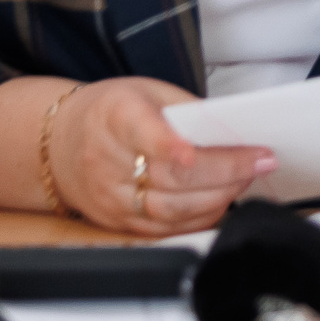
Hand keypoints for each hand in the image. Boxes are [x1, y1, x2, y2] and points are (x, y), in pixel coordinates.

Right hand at [48, 77, 276, 236]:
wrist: (59, 143)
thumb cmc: (111, 112)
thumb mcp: (147, 91)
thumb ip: (186, 110)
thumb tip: (233, 132)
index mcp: (115, 117)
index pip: (142, 134)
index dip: (167, 145)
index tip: (192, 152)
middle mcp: (107, 161)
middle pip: (169, 177)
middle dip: (224, 171)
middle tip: (260, 160)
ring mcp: (112, 197)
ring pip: (170, 209)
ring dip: (219, 196)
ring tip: (247, 178)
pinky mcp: (118, 222)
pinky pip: (165, 229)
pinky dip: (201, 218)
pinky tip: (223, 200)